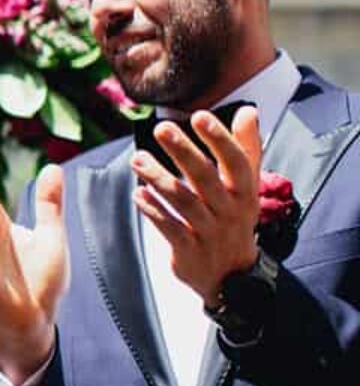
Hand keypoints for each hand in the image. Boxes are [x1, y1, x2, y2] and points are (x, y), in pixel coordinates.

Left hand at [130, 106, 262, 303]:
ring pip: (183, 201)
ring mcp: (209, 231)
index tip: (199, 116)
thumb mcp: (247, 186)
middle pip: (205, 177)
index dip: (219, 139)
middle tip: (160, 128)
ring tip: (137, 159)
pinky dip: (153, 210)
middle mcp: (229, 210)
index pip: (236, 161)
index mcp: (246, 191)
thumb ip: (246, 148)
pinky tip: (138, 193)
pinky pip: (169, 228)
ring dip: (158, 178)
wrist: (232, 275)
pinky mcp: (189, 250)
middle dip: (183, 151)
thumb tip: (249, 110)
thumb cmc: (235, 218)